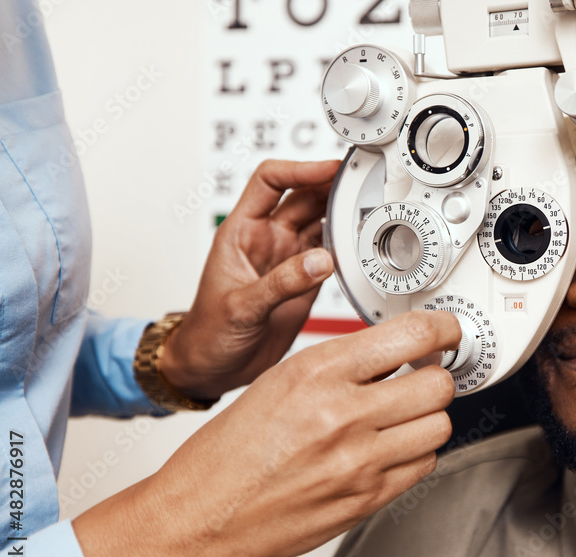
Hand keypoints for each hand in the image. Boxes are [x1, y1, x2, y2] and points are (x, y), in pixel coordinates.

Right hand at [73, 310, 461, 556]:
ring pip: (440, 426)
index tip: (447, 332)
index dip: (443, 331)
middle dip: (436, 376)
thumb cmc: (231, 451)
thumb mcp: (281, 381)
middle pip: (438, 384)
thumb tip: (396, 351)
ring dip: (429, 417)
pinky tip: (392, 448)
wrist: (203, 515)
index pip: (412, 336)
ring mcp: (359, 461)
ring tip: (406, 415)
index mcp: (318, 373)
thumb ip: (342, 364)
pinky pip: (423, 466)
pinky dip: (416, 453)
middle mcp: (343, 414)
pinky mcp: (367, 499)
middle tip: (424, 375)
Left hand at [161, 159, 340, 400]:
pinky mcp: (305, 281)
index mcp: (241, 232)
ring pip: (321, 222)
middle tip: (361, 185)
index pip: (270, 181)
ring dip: (343, 215)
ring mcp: (288, 259)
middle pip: (304, 197)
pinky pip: (332, 253)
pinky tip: (361, 247)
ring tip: (368, 211)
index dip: (301, 169)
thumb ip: (281, 284)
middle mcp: (267, 240)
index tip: (329, 170)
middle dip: (332, 187)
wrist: (212, 368)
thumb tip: (320, 261)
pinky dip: (348, 248)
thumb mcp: (240, 308)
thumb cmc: (206, 334)